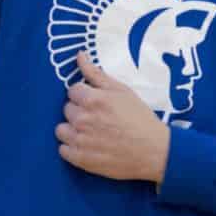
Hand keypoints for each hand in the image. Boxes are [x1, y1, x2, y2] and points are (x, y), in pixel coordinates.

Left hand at [56, 51, 171, 182]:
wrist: (154, 151)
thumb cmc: (140, 119)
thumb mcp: (122, 91)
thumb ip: (96, 74)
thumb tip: (80, 56)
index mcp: (92, 100)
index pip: (72, 91)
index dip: (85, 96)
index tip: (96, 103)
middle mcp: (83, 119)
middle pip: (67, 109)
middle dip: (80, 111)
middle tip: (97, 118)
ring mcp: (80, 141)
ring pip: (61, 129)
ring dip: (72, 130)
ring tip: (90, 133)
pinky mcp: (80, 159)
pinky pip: (63, 150)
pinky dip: (72, 148)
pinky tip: (88, 146)